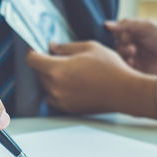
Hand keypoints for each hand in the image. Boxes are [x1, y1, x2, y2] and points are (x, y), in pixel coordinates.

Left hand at [26, 41, 156, 117]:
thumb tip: (52, 47)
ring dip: (51, 77)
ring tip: (70, 71)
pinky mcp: (68, 108)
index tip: (37, 47)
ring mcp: (60, 100)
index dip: (33, 51)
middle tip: (59, 56)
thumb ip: (65, 47)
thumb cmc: (110, 68)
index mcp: (57, 69)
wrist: (124, 91)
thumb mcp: (88, 47)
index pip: (32, 60)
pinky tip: (73, 83)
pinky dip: (58, 89)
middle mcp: (54, 87)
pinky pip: (54, 97)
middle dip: (45, 63)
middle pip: (38, 73)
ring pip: (46, 85)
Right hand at [106, 19, 156, 73]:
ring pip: (116, 57)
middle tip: (132, 47)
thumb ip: (128, 24)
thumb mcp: (148, 27)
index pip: (115, 32)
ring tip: (133, 54)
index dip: (117, 34)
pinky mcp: (133, 71)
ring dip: (122, 54)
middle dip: (121, 45)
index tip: (126, 36)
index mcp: (132, 33)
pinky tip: (132, 63)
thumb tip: (106, 24)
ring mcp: (131, 59)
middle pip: (114, 45)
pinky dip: (124, 66)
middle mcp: (129, 45)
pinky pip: (121, 69)